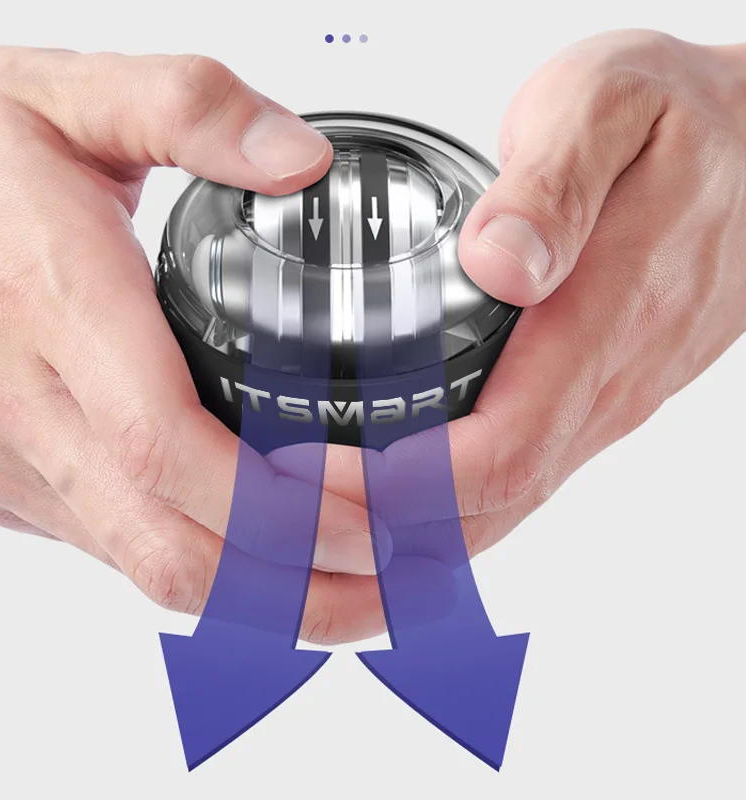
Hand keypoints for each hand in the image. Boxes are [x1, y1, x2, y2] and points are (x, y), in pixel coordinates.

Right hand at [0, 43, 386, 637]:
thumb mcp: (66, 96)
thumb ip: (189, 110)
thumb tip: (297, 158)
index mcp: (52, 307)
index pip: (168, 451)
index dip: (279, 510)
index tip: (373, 520)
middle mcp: (25, 405)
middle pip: (173, 549)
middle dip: (297, 589)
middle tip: (391, 580)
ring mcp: (9, 456)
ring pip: (144, 567)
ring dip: (259, 596)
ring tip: (347, 581)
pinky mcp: (3, 476)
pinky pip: (112, 548)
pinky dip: (201, 568)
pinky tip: (255, 552)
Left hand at [312, 29, 745, 638]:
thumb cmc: (684, 130)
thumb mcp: (609, 108)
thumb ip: (553, 185)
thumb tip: (499, 264)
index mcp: (595, 329)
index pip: (488, 456)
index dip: (387, 486)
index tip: (293, 472)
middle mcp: (594, 397)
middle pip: (477, 517)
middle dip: (367, 542)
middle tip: (266, 528)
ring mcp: (590, 414)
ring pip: (488, 519)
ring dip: (391, 549)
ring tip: (293, 542)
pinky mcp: (581, 410)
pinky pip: (502, 492)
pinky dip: (429, 521)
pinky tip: (371, 514)